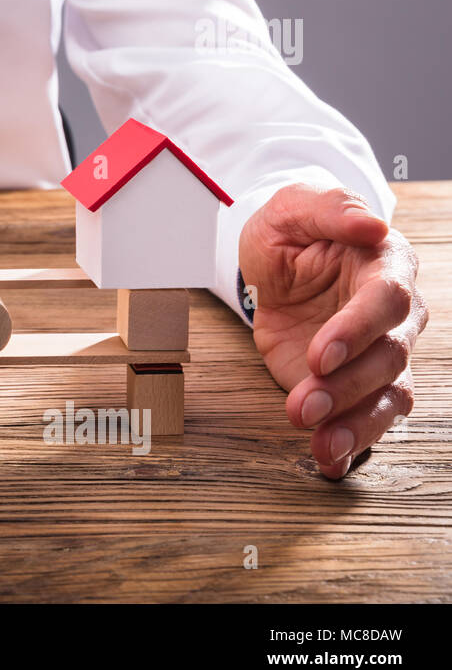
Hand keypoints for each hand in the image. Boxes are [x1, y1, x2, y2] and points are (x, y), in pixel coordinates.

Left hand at [239, 184, 425, 478]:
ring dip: (356, 425)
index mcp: (387, 265)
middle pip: (389, 357)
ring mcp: (377, 354)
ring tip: (321, 446)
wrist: (275, 262)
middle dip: (347, 387)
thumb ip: (332, 210)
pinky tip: (330, 463)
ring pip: (387, 397)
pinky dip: (351, 445)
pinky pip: (367, 418)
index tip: (319, 355)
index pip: (386, 301)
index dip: (356, 330)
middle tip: (304, 407)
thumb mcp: (297, 206)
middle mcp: (394, 315)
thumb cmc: (292, 229)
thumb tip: (372, 224)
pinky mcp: (353, 384)